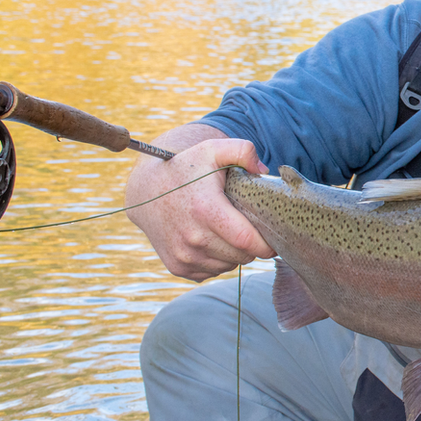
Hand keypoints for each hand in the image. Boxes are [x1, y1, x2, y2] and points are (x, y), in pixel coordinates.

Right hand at [126, 132, 275, 281]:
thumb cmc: (186, 169)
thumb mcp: (213, 149)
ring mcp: (183, 255)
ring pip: (228, 265)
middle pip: (241, 256)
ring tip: (229, 231)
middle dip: (253, 246)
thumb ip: (242, 150)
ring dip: (235, 254)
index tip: (274, 239)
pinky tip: (214, 241)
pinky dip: (219, 261)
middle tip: (250, 229)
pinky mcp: (178, 266)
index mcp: (206, 211)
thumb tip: (262, 170)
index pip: (247, 241)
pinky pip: (212, 271)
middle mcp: (192, 238)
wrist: (146, 191)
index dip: (265, 244)